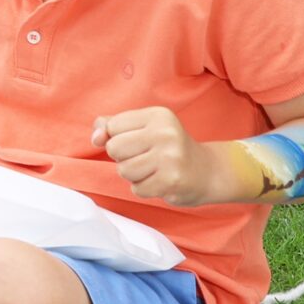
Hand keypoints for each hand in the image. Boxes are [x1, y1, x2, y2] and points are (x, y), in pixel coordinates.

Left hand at [93, 107, 230, 205]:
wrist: (208, 172)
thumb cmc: (167, 149)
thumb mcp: (143, 128)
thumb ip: (112, 126)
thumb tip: (96, 136)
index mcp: (157, 115)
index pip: (112, 126)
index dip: (119, 138)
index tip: (140, 141)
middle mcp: (165, 133)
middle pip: (114, 148)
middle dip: (124, 158)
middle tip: (147, 158)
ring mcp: (170, 157)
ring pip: (123, 170)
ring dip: (134, 175)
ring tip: (154, 170)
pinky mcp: (172, 180)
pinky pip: (137, 189)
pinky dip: (145, 189)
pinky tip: (161, 181)